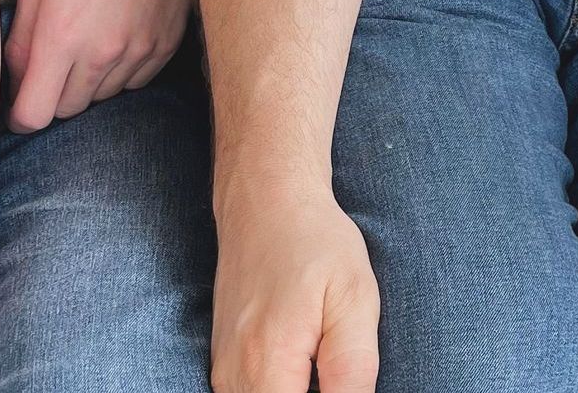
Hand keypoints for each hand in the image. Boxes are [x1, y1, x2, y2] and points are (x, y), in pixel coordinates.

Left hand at [2, 0, 196, 131]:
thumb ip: (22, 33)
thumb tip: (17, 74)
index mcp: (62, 37)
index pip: (34, 116)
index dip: (20, 114)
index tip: (20, 96)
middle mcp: (103, 53)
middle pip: (68, 110)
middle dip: (53, 92)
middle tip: (54, 56)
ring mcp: (141, 49)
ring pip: (103, 95)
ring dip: (89, 79)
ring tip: (90, 37)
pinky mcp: (168, 41)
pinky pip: (136, 79)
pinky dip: (122, 68)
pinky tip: (119, 33)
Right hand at [210, 188, 379, 392]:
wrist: (266, 204)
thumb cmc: (315, 244)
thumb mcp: (354, 298)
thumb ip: (353, 369)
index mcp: (268, 365)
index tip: (339, 374)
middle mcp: (234, 378)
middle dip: (313, 392)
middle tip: (334, 359)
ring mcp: (224, 374)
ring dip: (296, 389)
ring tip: (322, 353)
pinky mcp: (224, 366)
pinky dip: (282, 387)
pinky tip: (305, 361)